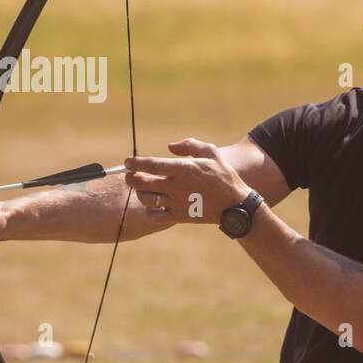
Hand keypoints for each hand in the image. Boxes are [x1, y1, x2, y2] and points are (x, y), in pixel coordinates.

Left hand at [123, 138, 252, 223]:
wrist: (235, 205)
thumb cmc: (224, 176)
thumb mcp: (212, 153)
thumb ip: (190, 144)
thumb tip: (170, 147)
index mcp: (184, 169)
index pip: (150, 164)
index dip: (134, 163)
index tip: (128, 162)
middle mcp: (178, 186)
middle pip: (141, 183)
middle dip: (131, 178)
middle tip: (131, 175)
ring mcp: (177, 203)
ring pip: (146, 199)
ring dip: (140, 193)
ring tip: (143, 188)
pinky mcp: (179, 217)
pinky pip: (154, 216)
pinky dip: (149, 211)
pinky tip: (154, 205)